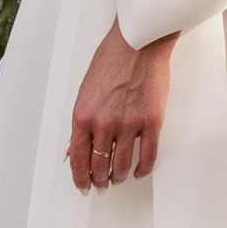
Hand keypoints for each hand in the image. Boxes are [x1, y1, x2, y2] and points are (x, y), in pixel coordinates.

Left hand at [68, 19, 174, 190]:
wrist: (138, 44)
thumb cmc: (111, 59)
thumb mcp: (85, 90)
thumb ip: (82, 121)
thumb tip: (75, 146)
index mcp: (83, 115)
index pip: (77, 157)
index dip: (80, 176)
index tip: (83, 184)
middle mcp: (103, 124)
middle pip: (99, 165)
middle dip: (99, 179)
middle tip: (102, 183)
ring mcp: (129, 124)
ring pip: (121, 165)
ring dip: (118, 175)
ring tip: (118, 177)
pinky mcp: (151, 122)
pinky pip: (147, 156)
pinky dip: (142, 169)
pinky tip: (138, 171)